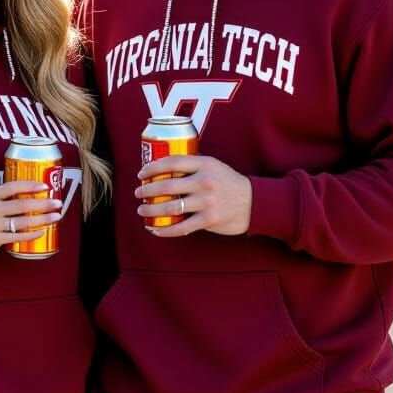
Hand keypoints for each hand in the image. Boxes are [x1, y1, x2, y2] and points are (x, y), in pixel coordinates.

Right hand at [0, 181, 61, 255]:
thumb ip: (4, 194)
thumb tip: (34, 189)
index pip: (12, 187)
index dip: (30, 185)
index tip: (45, 186)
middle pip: (22, 205)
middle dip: (43, 204)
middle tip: (57, 203)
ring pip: (23, 222)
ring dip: (42, 220)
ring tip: (55, 217)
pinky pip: (18, 236)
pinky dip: (32, 234)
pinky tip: (42, 231)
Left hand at [136, 155, 252, 237]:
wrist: (254, 203)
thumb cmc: (228, 184)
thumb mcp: (214, 167)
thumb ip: (193, 167)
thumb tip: (162, 170)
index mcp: (205, 164)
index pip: (173, 161)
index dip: (153, 167)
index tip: (142, 173)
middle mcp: (205, 181)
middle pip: (166, 185)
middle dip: (147, 190)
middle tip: (138, 193)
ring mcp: (207, 202)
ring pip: (170, 208)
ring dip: (151, 210)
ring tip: (142, 210)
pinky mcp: (208, 220)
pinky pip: (181, 227)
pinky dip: (165, 230)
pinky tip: (155, 230)